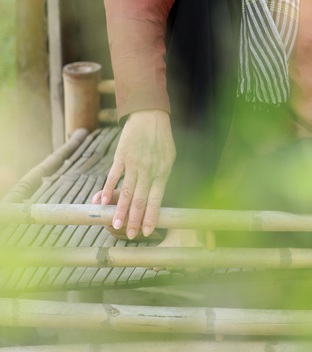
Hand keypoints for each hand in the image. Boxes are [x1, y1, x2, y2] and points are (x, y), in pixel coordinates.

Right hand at [92, 110, 175, 237]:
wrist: (149, 116)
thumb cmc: (161, 140)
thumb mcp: (168, 158)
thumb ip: (161, 178)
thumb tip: (154, 198)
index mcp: (162, 172)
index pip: (156, 200)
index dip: (151, 217)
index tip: (147, 232)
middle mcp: (148, 170)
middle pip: (140, 199)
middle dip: (134, 219)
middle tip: (130, 235)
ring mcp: (134, 164)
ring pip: (126, 191)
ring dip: (120, 210)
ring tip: (114, 225)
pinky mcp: (121, 156)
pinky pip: (113, 176)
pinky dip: (107, 189)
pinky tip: (102, 202)